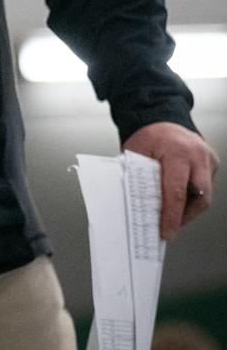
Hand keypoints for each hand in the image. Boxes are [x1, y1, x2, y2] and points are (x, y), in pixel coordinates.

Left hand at [123, 122, 218, 239]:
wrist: (161, 117)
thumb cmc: (147, 135)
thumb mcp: (136, 154)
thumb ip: (140, 178)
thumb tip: (140, 208)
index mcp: (177, 152)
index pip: (176, 191)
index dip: (171, 216)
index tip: (166, 232)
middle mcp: (198, 155)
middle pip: (199, 197)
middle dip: (183, 217)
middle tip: (169, 230)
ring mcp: (209, 159)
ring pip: (204, 195)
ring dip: (188, 210)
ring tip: (171, 218)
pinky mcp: (212, 163)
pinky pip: (205, 187)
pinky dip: (192, 198)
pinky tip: (178, 203)